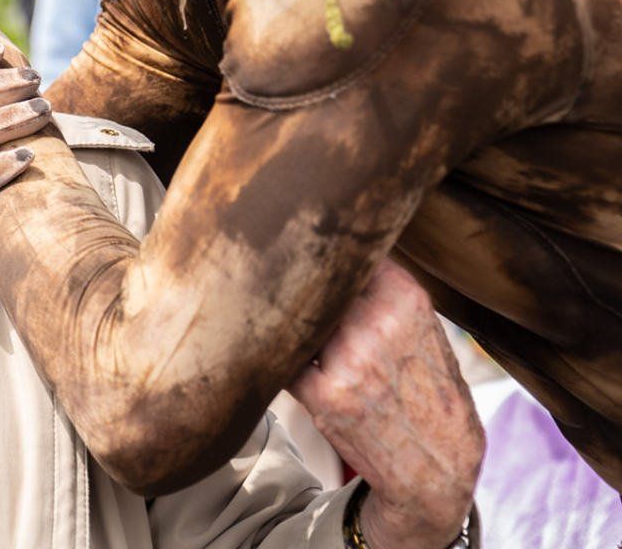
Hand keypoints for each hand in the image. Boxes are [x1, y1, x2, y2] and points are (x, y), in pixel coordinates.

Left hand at [291, 259, 480, 548]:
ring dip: (285, 319)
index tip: (301, 250)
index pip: (342, 251)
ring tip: (278, 319)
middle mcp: (378, 324)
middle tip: (277, 281)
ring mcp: (350, 360)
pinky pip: (281, 358)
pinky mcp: (323, 396)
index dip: (319, 254)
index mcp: (405, 298)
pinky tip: (279, 356)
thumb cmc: (427, 390)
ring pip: (295, 316)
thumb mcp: (422, 327)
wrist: (438, 465)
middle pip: (312, 281)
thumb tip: (326, 248)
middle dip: (297, 284)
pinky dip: (276, 354)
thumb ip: (379, 288)